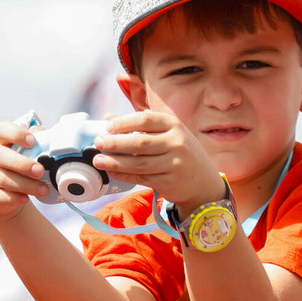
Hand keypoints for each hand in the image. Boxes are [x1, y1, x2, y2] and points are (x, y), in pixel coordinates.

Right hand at [0, 120, 50, 219]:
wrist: (8, 198)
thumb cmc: (21, 172)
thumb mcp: (30, 156)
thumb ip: (39, 144)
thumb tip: (49, 138)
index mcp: (3, 142)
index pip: (2, 130)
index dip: (16, 133)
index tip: (32, 141)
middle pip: (1, 155)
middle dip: (23, 164)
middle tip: (40, 171)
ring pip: (3, 179)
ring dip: (26, 185)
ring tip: (43, 189)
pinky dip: (13, 198)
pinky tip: (25, 198)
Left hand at [93, 111, 227, 211]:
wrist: (203, 182)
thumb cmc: (179, 152)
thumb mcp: (167, 133)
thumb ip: (140, 125)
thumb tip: (107, 118)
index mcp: (174, 125)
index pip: (146, 120)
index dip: (124, 123)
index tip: (107, 126)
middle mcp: (177, 143)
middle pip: (140, 143)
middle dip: (116, 143)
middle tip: (98, 143)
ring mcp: (175, 164)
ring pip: (140, 163)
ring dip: (116, 162)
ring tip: (98, 160)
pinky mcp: (170, 182)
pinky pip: (143, 178)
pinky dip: (125, 176)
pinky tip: (113, 173)